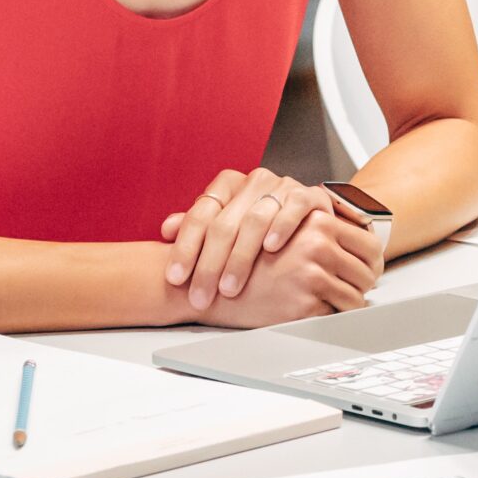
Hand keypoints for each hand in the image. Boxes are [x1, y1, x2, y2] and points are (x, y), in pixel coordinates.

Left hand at [161, 166, 341, 312]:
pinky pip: (294, 207)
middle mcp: (254, 182)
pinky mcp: (310, 195)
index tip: (175, 278)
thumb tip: (167, 229)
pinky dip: (282, 226)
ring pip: (254, 220)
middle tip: (200, 295)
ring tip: (229, 288)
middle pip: (224, 223)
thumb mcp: (227, 224)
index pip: (200, 214)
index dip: (185, 247)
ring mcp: (283, 186)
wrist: (309, 217)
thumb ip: (197, 225)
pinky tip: (271, 248)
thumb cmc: (261, 227)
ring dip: (239, 258)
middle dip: (209, 265)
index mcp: (229, 185)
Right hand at [193, 210, 386, 327]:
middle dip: (368, 280)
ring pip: (356, 293)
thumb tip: (358, 231)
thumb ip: (315, 226)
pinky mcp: (304, 305)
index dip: (370, 257)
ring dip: (355, 301)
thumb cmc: (242, 257)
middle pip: (367, 268)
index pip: (367, 240)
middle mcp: (317, 244)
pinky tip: (332, 315)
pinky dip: (337, 317)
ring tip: (351, 303)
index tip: (370, 266)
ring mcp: (312, 275)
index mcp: (315, 220)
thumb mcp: (281, 226)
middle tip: (367, 287)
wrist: (208, 284)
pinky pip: (337, 315)